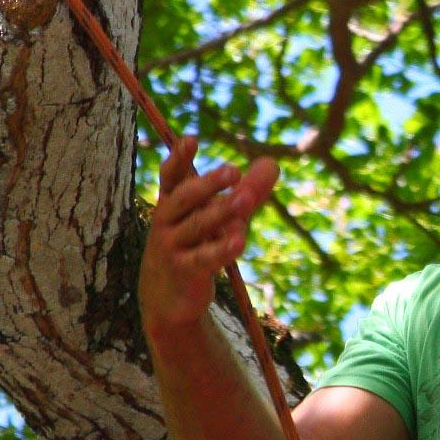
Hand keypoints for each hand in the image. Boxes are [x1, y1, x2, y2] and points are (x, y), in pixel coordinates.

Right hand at [138, 136, 279, 335]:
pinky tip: (240, 240)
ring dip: (222, 212)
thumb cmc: (194, 247)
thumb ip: (246, 191)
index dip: (180, 159)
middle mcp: (166, 221)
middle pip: (185, 198)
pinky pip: (204, 258)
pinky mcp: (184, 271)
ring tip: (246, 199)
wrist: (166, 300)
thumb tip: (273, 163)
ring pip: (197, 226)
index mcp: (172, 203)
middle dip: (209, 184)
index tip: (190, 139)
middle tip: (234, 171)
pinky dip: (222, 249)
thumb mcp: (218, 218)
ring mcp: (172, 247)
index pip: (172, 177)